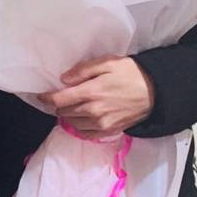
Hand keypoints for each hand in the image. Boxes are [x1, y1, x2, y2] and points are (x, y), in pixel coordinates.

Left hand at [39, 56, 154, 137]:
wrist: (155, 91)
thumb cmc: (131, 73)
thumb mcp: (108, 62)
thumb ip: (83, 70)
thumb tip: (64, 79)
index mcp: (91, 92)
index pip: (60, 99)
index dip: (47, 98)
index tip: (41, 95)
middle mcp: (93, 111)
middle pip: (65, 112)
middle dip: (58, 105)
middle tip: (59, 98)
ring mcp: (101, 123)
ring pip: (74, 124)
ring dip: (68, 116)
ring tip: (69, 107)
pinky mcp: (109, 131)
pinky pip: (87, 134)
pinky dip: (79, 127)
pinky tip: (81, 119)